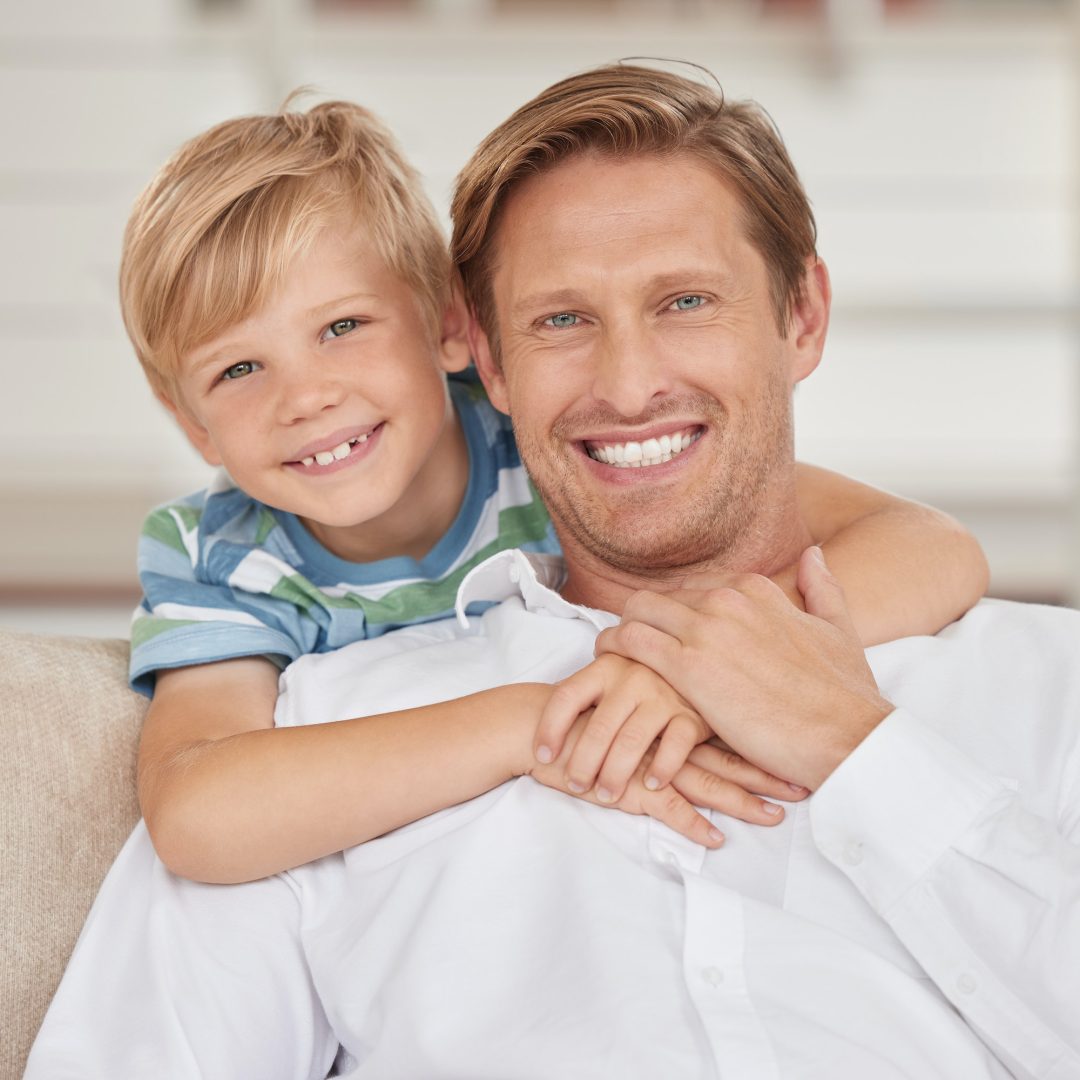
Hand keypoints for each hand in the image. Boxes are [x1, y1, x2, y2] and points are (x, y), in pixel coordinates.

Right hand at [528, 717, 807, 847]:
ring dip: (740, 799)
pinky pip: (664, 803)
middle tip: (806, 782)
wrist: (532, 726)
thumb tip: (708, 697)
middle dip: (767, 766)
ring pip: (701, 775)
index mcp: (671, 692)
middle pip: (724, 745)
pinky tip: (714, 838)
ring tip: (775, 818)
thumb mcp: (628, 691)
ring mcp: (646, 750)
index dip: (764, 727)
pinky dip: (691, 822)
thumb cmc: (583, 709)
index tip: (801, 739)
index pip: (726, 712)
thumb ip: (665, 692)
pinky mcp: (625, 779)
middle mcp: (664, 715)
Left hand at [534, 654, 709, 803]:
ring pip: (633, 741)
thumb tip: (538, 719)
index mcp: (606, 666)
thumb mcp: (613, 676)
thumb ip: (586, 692)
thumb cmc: (643, 683)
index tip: (542, 756)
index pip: (567, 696)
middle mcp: (633, 676)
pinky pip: (674, 746)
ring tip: (605, 795)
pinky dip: (661, 768)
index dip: (550, 728)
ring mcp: (664, 695)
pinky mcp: (692, 715)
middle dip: (583, 761)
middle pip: (599, 726)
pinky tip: (650, 784)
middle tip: (575, 785)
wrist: (702, 669)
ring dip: (616, 773)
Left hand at [594, 547, 893, 790]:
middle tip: (630, 644)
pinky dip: (613, 648)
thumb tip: (813, 554)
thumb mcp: (840, 629)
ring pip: (638, 612)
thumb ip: (822, 587)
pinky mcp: (689, 666)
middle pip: (661, 598)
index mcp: (756, 590)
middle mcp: (728, 599)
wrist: (848, 735)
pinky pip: (631, 641)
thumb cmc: (845, 695)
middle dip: (642, 619)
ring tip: (612, 653)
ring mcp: (706, 629)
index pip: (695, 591)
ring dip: (621, 631)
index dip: (676, 614)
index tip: (668, 633)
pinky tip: (608, 663)